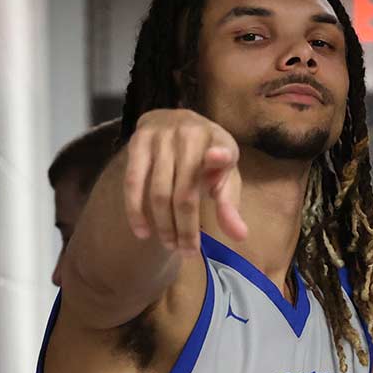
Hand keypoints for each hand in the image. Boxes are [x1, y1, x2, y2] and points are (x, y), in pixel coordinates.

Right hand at [123, 109, 248, 250]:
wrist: (172, 121)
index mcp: (219, 140)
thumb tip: (239, 236)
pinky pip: (133, 182)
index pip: (222, 149)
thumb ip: (230, 204)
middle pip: (186, 191)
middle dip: (186, 227)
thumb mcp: (224, 175)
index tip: (218, 159)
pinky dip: (136, 211)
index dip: (220, 156)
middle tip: (187, 252)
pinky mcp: (137, 142)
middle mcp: (190, 135)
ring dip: (164, 225)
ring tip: (170, 245)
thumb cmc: (205, 156)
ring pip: (159, 192)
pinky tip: (142, 231)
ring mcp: (161, 137)